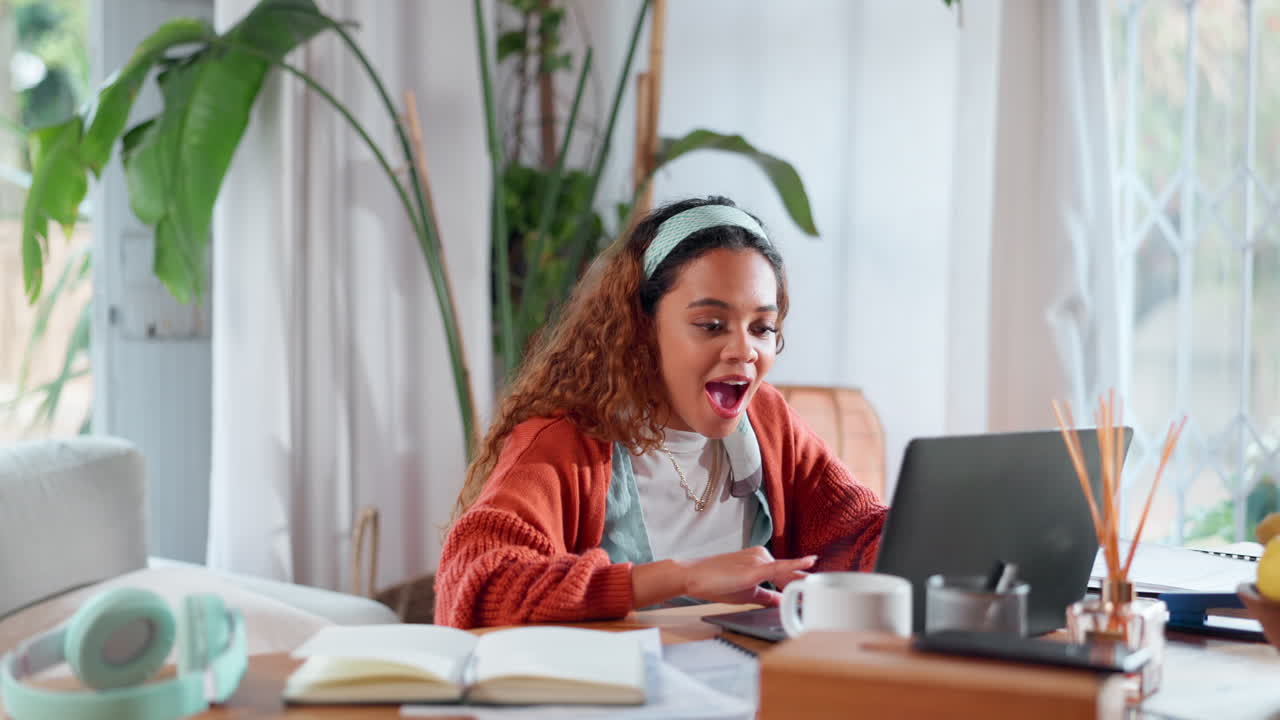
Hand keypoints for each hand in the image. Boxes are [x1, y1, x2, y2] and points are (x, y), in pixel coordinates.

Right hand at [681, 548, 816, 606]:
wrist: (694, 577)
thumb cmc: (716, 584)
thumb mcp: (747, 594)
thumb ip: (767, 597)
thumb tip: (782, 602)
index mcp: (761, 560)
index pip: (787, 574)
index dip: (800, 584)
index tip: (813, 593)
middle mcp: (762, 556)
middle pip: (790, 574)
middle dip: (805, 585)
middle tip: (821, 593)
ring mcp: (759, 560)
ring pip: (787, 573)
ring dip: (801, 583)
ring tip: (815, 590)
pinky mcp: (754, 568)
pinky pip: (779, 567)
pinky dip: (796, 565)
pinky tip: (810, 562)